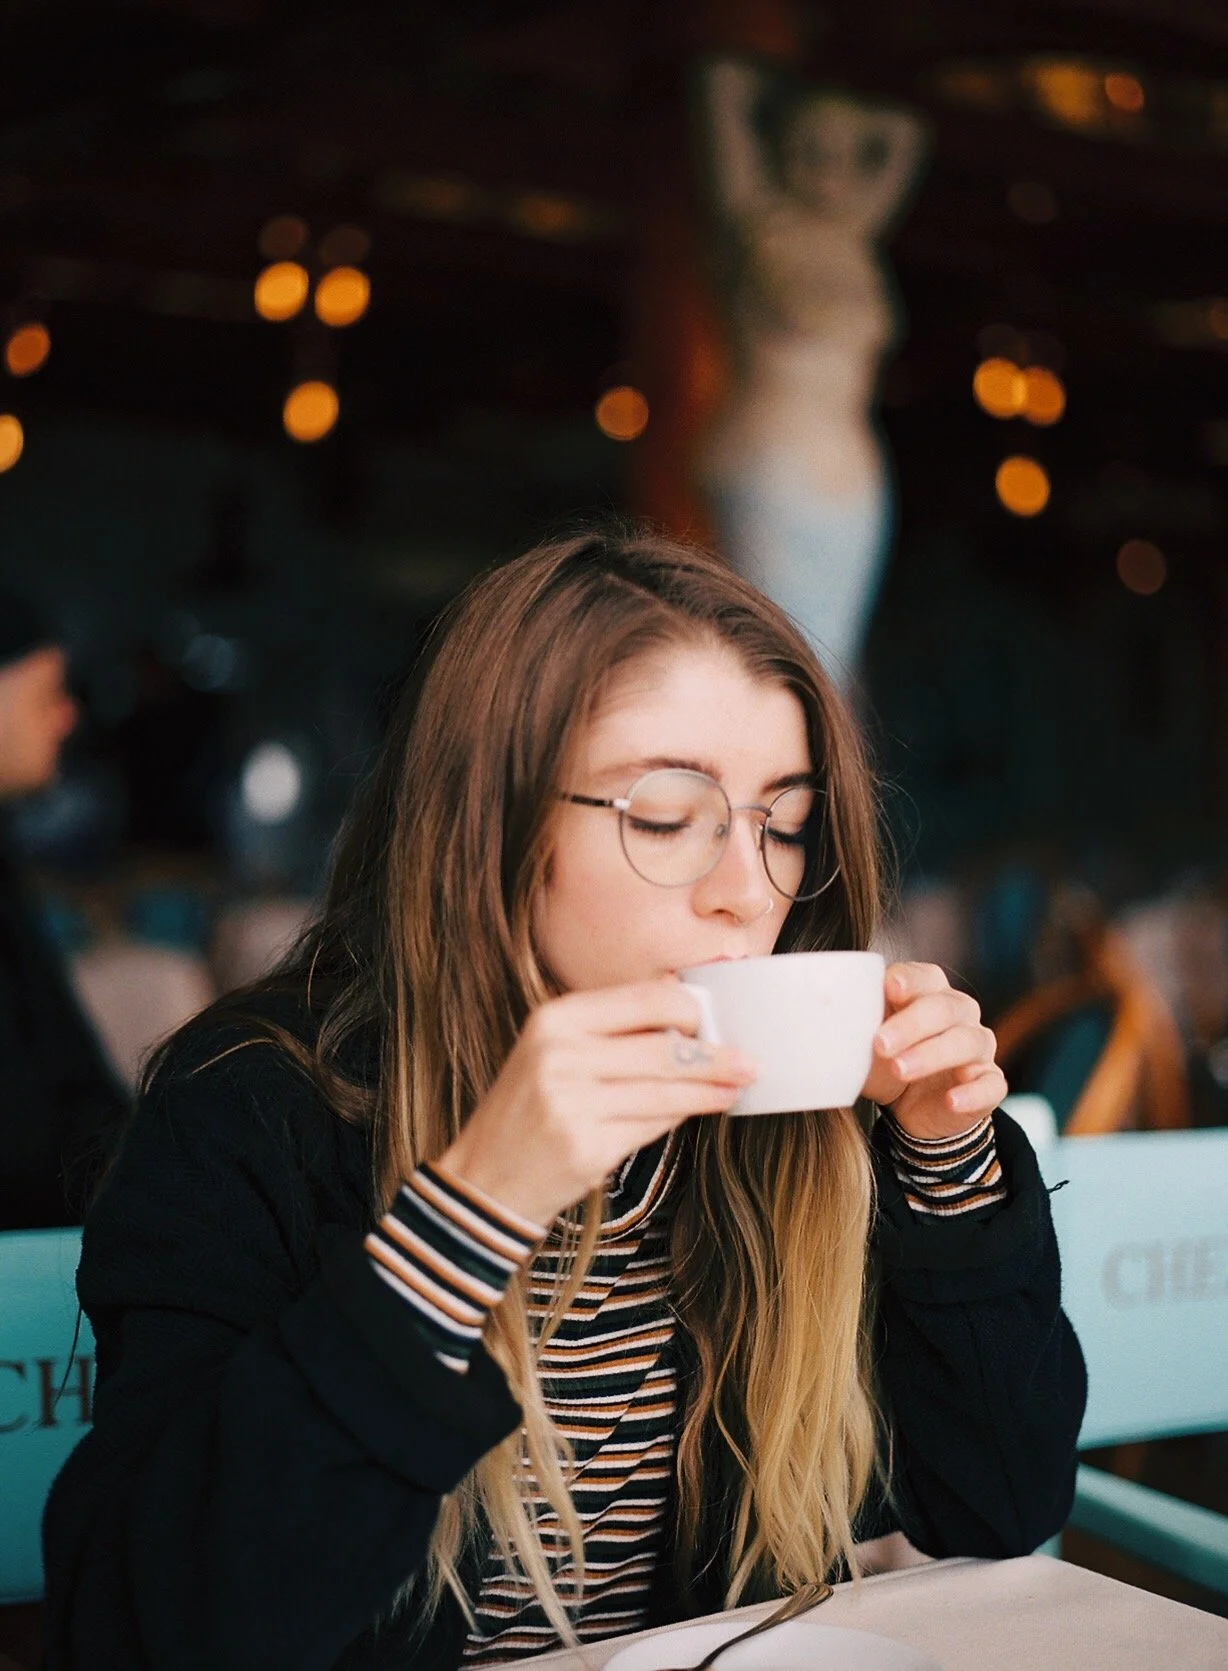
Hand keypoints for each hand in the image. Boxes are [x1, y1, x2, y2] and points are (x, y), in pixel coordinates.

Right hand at [437, 980, 756, 1226]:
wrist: (484, 1178)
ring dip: (711, 1089)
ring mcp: (571, 1103)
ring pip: (666, 1090)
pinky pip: (653, 1125)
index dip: (690, 1010)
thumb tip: (686, 1015)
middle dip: (713, 1055)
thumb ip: (611, 1032)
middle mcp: (560, 1055)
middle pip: (663, 1047)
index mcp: (554, 1018)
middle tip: (748, 1060)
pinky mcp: (586, 1147)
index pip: (644, 1000)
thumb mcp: (554, 1052)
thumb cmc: (530, 1110)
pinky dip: (683, 1116)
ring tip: (738, 1085)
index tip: (715, 1020)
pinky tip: (704, 1109)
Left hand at [861, 962, 1006, 1140]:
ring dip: (933, 1054)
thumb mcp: (864, 1041)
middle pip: (943, 1008)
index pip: (924, 977)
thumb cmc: (886, 1059)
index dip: (909, 981)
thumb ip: (850, 1024)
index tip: (889, 988)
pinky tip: (951, 1100)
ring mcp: (978, 1048)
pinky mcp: (989, 1083)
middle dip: (911, 1024)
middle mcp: (960, 1013)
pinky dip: (972, 1092)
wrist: (912, 1107)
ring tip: (900, 1070)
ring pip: (967, 1042)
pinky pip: (990, 1084)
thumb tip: (812, 1017)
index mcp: (929, 992)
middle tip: (880, 1045)